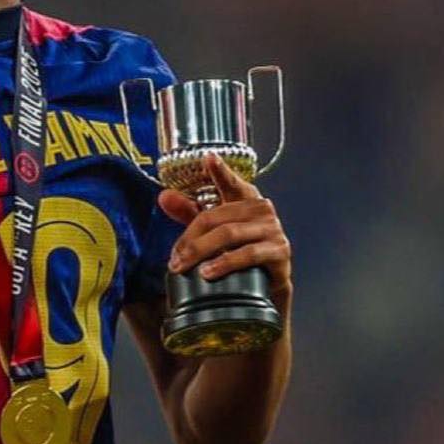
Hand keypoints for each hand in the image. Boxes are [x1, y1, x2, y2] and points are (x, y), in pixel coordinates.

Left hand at [158, 153, 291, 297]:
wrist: (268, 284)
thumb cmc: (239, 250)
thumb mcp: (213, 229)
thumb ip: (189, 212)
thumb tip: (164, 197)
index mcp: (244, 198)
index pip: (231, 182)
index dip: (220, 171)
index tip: (208, 158)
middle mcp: (261, 209)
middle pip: (215, 216)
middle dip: (190, 239)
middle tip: (174, 259)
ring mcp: (272, 228)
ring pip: (229, 234)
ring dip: (202, 251)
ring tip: (185, 266)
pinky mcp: (279, 251)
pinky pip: (248, 254)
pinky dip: (225, 263)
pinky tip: (209, 272)